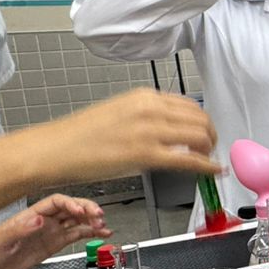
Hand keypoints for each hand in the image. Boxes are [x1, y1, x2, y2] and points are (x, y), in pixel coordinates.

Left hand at [0, 195, 109, 268]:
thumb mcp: (0, 241)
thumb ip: (20, 230)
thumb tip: (38, 219)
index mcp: (31, 215)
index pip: (56, 202)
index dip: (70, 204)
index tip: (81, 212)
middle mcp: (43, 221)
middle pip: (70, 208)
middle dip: (86, 209)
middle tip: (99, 216)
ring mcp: (50, 232)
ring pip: (76, 221)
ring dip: (91, 221)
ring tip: (104, 226)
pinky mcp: (53, 244)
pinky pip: (75, 236)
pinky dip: (89, 234)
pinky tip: (101, 234)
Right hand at [14, 89, 219, 185]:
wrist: (55, 149)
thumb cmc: (81, 136)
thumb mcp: (121, 114)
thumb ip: (148, 118)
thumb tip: (171, 130)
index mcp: (144, 97)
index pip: (189, 105)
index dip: (203, 122)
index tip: (207, 133)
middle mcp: (150, 108)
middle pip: (200, 119)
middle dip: (212, 136)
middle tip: (211, 149)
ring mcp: (149, 130)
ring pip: (200, 137)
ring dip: (210, 150)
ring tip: (209, 161)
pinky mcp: (146, 154)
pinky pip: (189, 159)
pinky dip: (207, 166)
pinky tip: (213, 171)